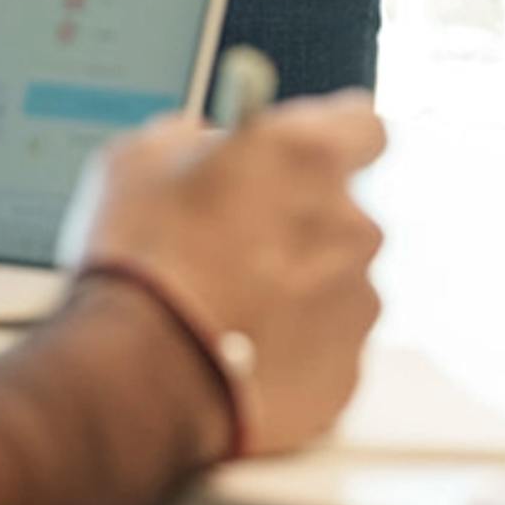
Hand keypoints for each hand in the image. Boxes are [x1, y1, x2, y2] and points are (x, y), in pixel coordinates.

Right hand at [65, 95, 386, 456]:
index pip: (363, 125)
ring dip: (297, 290)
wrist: (143, 380)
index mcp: (310, 157)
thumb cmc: (143, 263)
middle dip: (299, 226)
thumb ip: (194, 140)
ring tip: (230, 311)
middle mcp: (351, 226)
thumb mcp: (141, 160)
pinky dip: (294, 348)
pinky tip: (240, 352)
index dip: (332, 138)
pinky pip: (327, 347)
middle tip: (236, 246)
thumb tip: (203, 148)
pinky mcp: (347, 372)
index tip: (306, 154)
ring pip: (336, 283)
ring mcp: (357, 305)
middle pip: (341, 214)